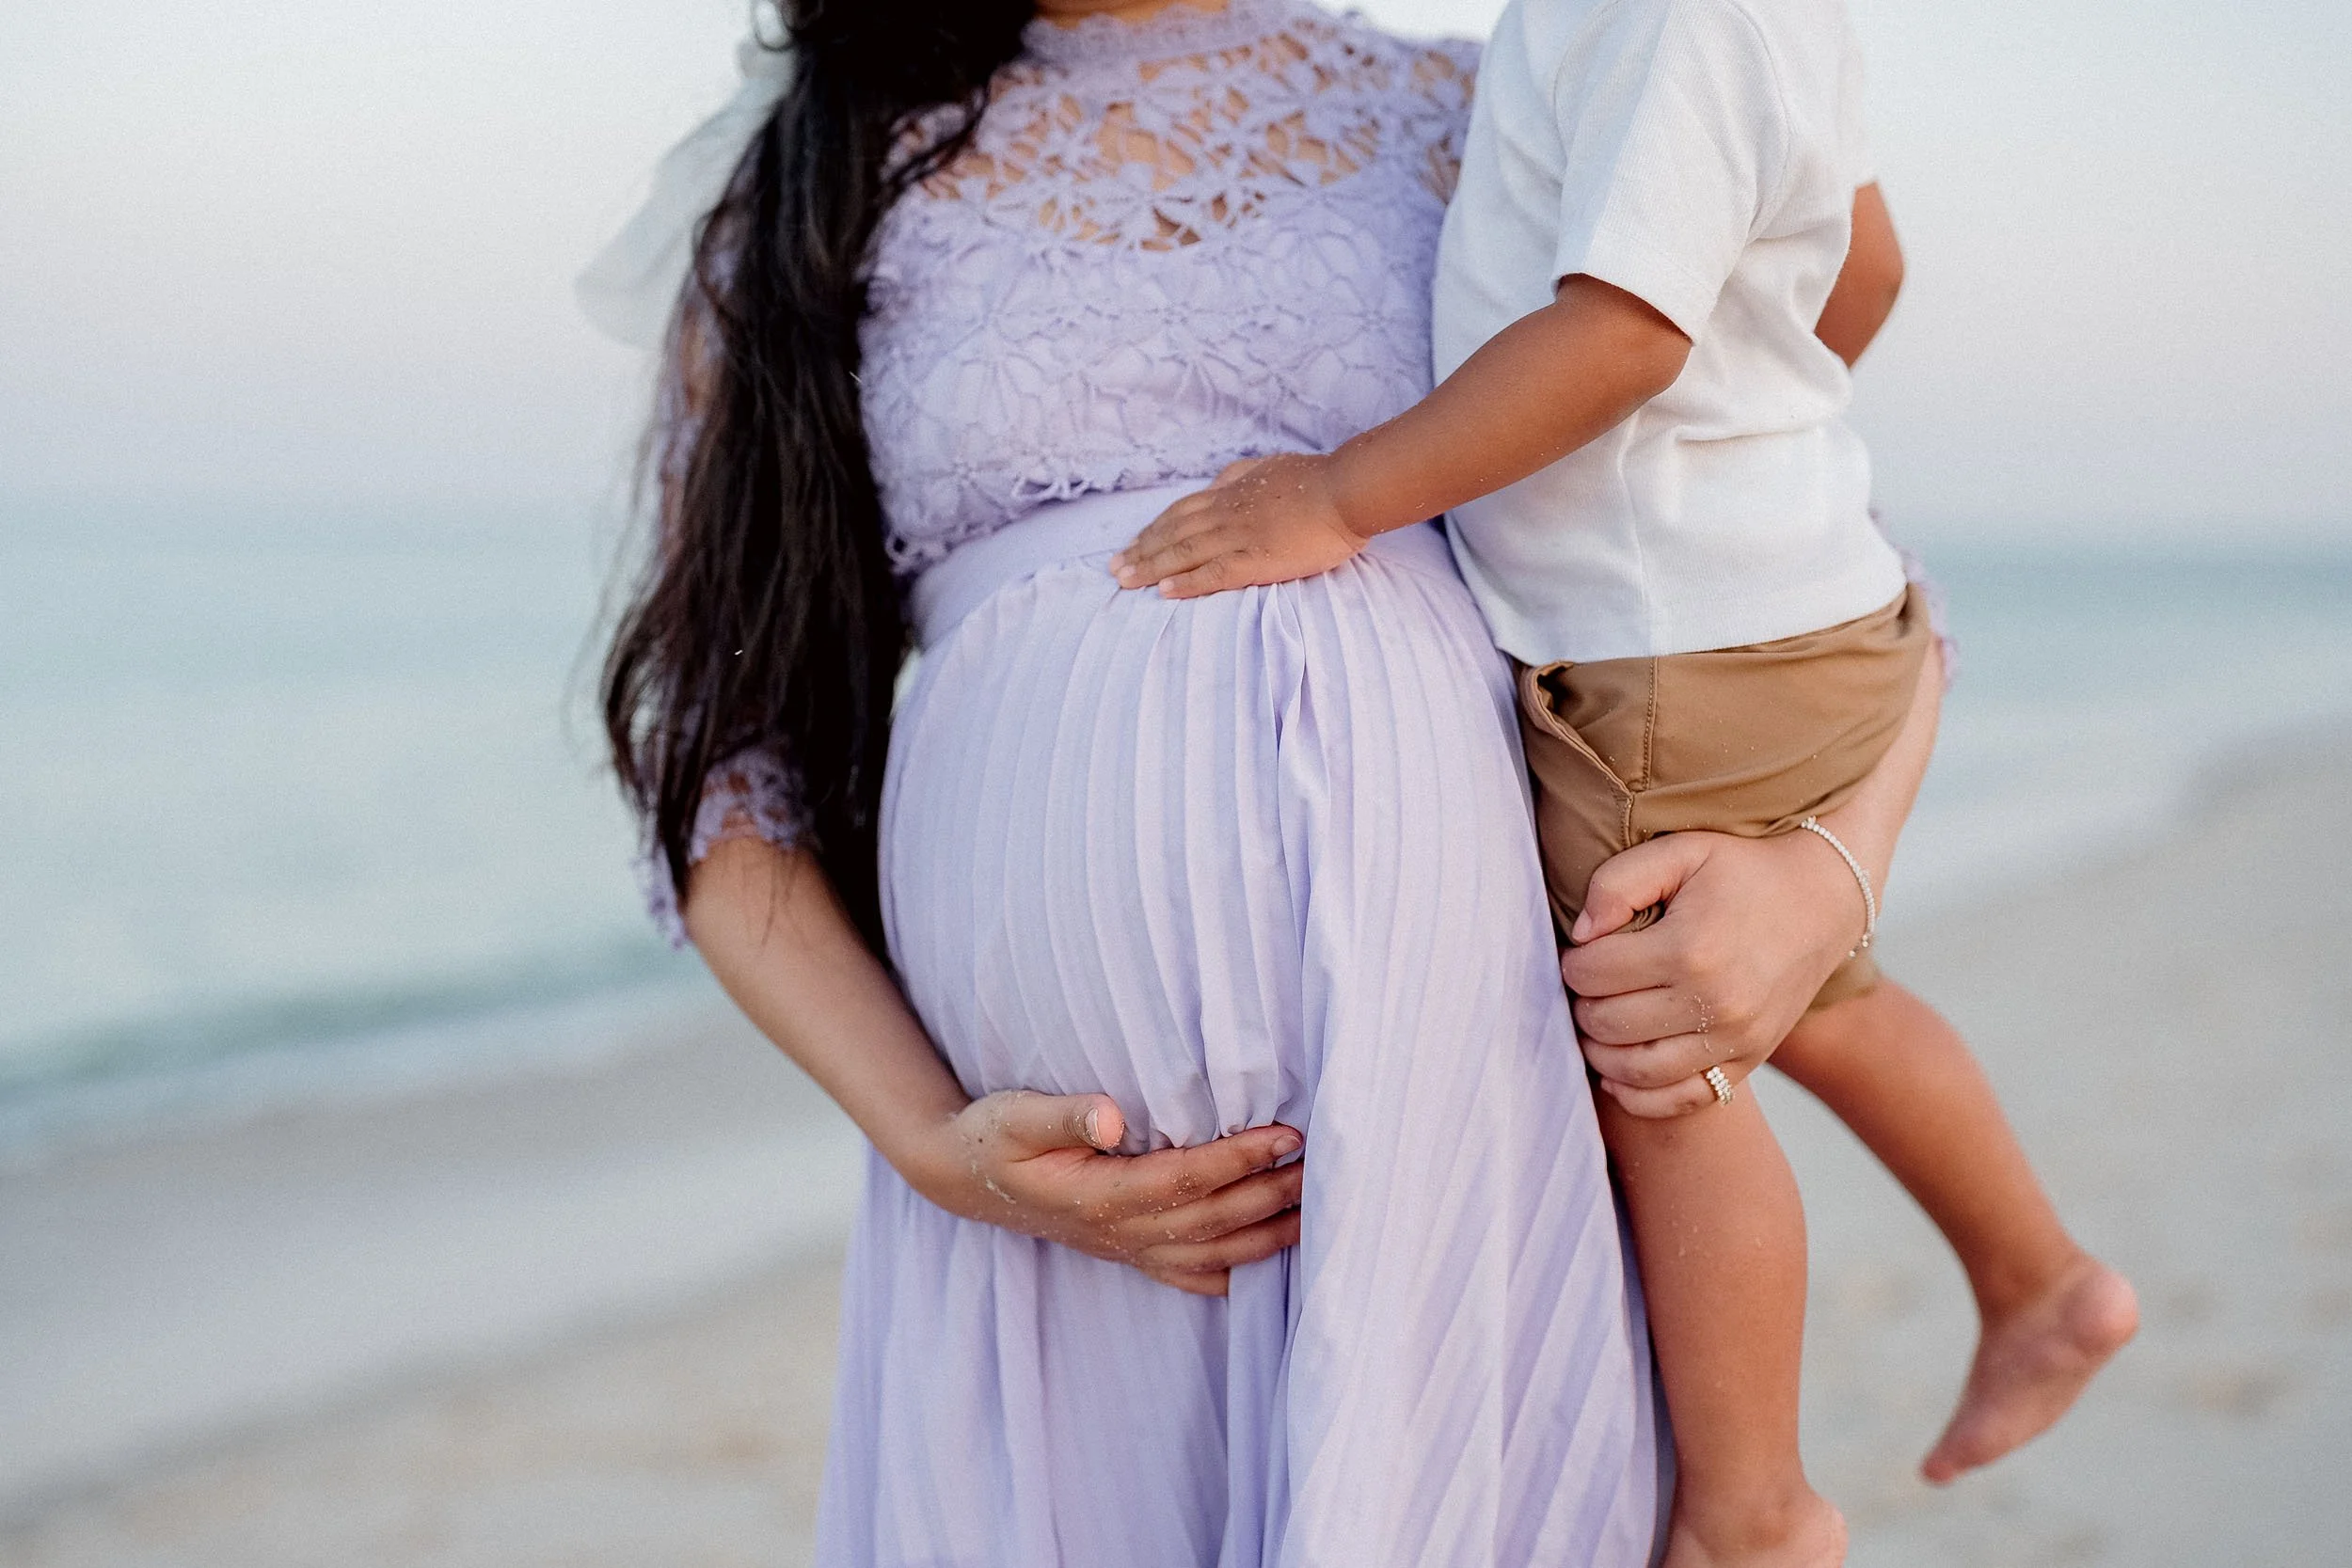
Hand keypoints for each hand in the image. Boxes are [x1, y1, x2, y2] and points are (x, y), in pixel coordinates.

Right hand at [906, 1090, 1304, 1295]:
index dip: (1238, 1160)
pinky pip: (1191, 1275)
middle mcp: (1120, 1232)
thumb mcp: (1015, 1116)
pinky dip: (1236, 1272)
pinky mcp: (1130, 1253)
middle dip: (1273, 1194)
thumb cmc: (994, 1137)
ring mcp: (1127, 1249)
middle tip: (1325, 1165)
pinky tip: (1272, 1262)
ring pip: (1213, 1254)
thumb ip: (1063, 1115)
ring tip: (1320, 1209)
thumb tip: (1110, 1115)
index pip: (1185, 1179)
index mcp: (1098, 1197)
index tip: (1285, 1135)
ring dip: (1269, 1234)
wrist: (966, 1179)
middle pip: (1212, 1221)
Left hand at [1110, 454, 1367, 598]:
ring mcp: (1240, 536)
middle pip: (1173, 531)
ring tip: (1124, 581)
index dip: (1154, 528)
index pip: (1181, 511)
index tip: (1132, 543)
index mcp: (1232, 492)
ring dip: (1151, 566)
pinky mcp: (1257, 559)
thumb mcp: (1271, 465)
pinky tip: (1164, 593)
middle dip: (1141, 550)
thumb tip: (1223, 480)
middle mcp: (1227, 513)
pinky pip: (1214, 573)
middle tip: (1113, 568)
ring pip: (1184, 552)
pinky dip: (1186, 583)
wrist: (1347, 490)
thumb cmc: (1318, 478)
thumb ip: (1244, 474)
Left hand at [1561, 830, 1868, 1118]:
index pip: (1592, 974)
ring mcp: (1735, 1039)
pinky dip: (1640, 1096)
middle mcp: (1716, 1002)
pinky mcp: (1748, 1060)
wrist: (1824, 900)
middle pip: (1607, 1024)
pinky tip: (1619, 1072)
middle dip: (1582, 1004)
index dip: (1573, 962)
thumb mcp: (1682, 851)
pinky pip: (1681, 1101)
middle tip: (1588, 985)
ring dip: (1601, 1051)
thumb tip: (1581, 934)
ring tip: (1598, 1022)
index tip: (1581, 951)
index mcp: (1690, 948)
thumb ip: (1618, 882)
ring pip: (1635, 1071)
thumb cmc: (1743, 871)